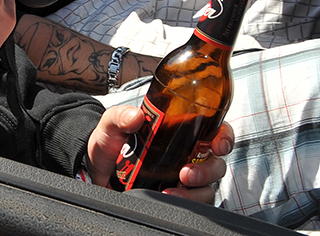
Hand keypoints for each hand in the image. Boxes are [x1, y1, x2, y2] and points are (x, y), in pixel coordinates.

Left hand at [85, 106, 233, 202]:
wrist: (95, 171)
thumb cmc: (110, 144)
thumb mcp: (111, 126)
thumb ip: (120, 117)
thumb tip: (135, 116)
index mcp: (179, 133)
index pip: (213, 131)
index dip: (224, 137)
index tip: (218, 145)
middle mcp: (186, 155)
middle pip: (216, 163)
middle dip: (208, 170)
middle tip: (186, 174)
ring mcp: (182, 177)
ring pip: (208, 186)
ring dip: (196, 190)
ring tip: (173, 190)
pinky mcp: (176, 195)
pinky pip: (194, 203)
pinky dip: (185, 202)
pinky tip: (167, 197)